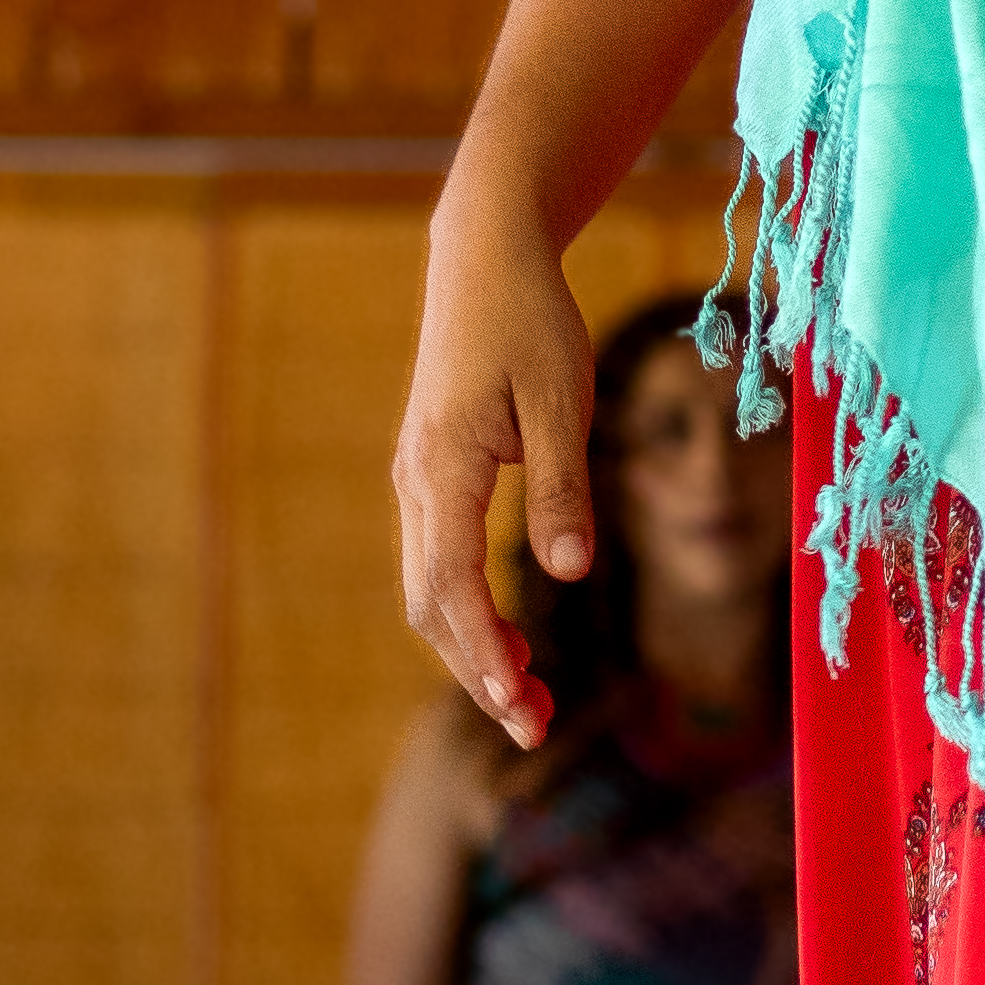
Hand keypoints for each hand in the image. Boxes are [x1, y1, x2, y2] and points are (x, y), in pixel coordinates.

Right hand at [389, 159, 594, 742]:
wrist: (485, 256)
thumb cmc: (530, 320)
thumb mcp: (562, 398)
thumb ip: (562, 487)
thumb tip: (568, 572)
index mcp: (443, 467)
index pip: (453, 585)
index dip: (484, 654)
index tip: (522, 705)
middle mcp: (416, 482)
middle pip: (432, 604)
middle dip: (478, 671)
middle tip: (535, 728)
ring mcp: (417, 480)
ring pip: (429, 589)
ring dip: (472, 648)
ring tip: (531, 698)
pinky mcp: (431, 474)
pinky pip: (439, 560)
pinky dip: (468, 610)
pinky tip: (512, 638)